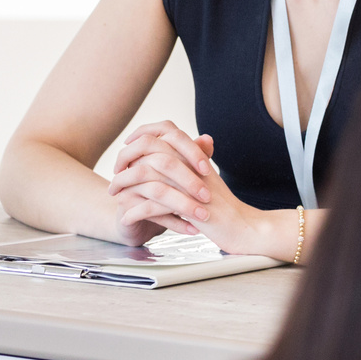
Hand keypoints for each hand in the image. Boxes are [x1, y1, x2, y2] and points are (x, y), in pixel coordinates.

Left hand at [109, 123, 293, 257]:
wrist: (245, 228)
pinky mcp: (191, 208)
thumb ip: (187, 165)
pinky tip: (126, 215)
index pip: (165, 131)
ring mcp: (192, 186)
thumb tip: (164, 154)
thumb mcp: (204, 181)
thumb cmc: (224, 209)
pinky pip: (154, 205)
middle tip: (115, 174)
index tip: (128, 147)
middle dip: (126, 160)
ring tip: (115, 195)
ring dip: (126, 185)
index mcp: (197, 157)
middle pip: (150, 150)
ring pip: (147, 176)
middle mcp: (194, 166)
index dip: (142, 135)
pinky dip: (136, 209)